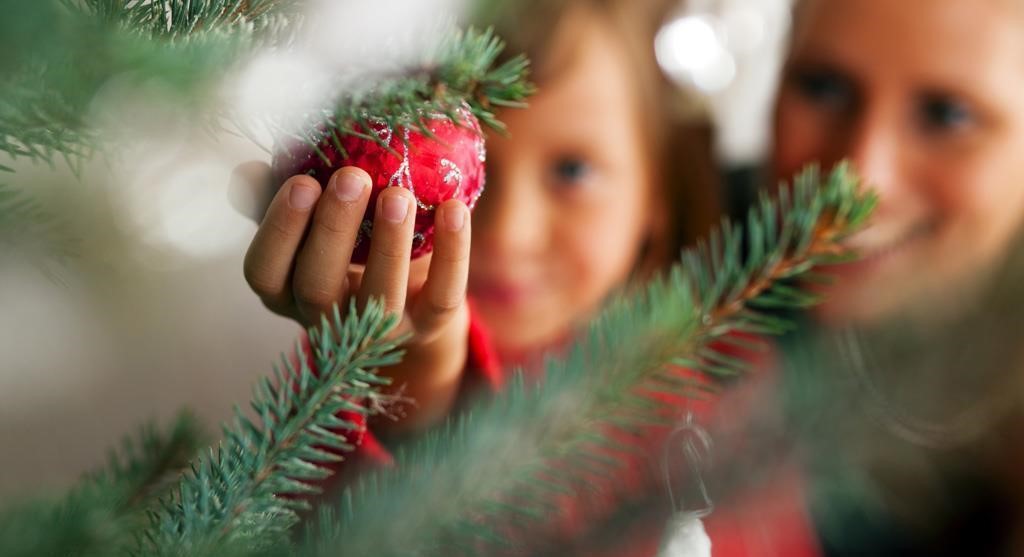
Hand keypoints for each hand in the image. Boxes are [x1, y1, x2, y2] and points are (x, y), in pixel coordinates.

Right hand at [235, 162, 471, 433]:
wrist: (411, 292)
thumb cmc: (347, 242)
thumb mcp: (310, 221)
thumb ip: (276, 195)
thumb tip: (248, 171)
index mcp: (285, 292)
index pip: (264, 271)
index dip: (279, 230)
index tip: (302, 180)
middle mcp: (326, 320)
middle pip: (317, 286)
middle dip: (333, 229)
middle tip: (352, 176)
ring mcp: (378, 332)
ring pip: (379, 298)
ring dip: (388, 244)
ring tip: (398, 194)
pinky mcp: (428, 327)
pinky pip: (440, 297)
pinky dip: (451, 254)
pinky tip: (454, 208)